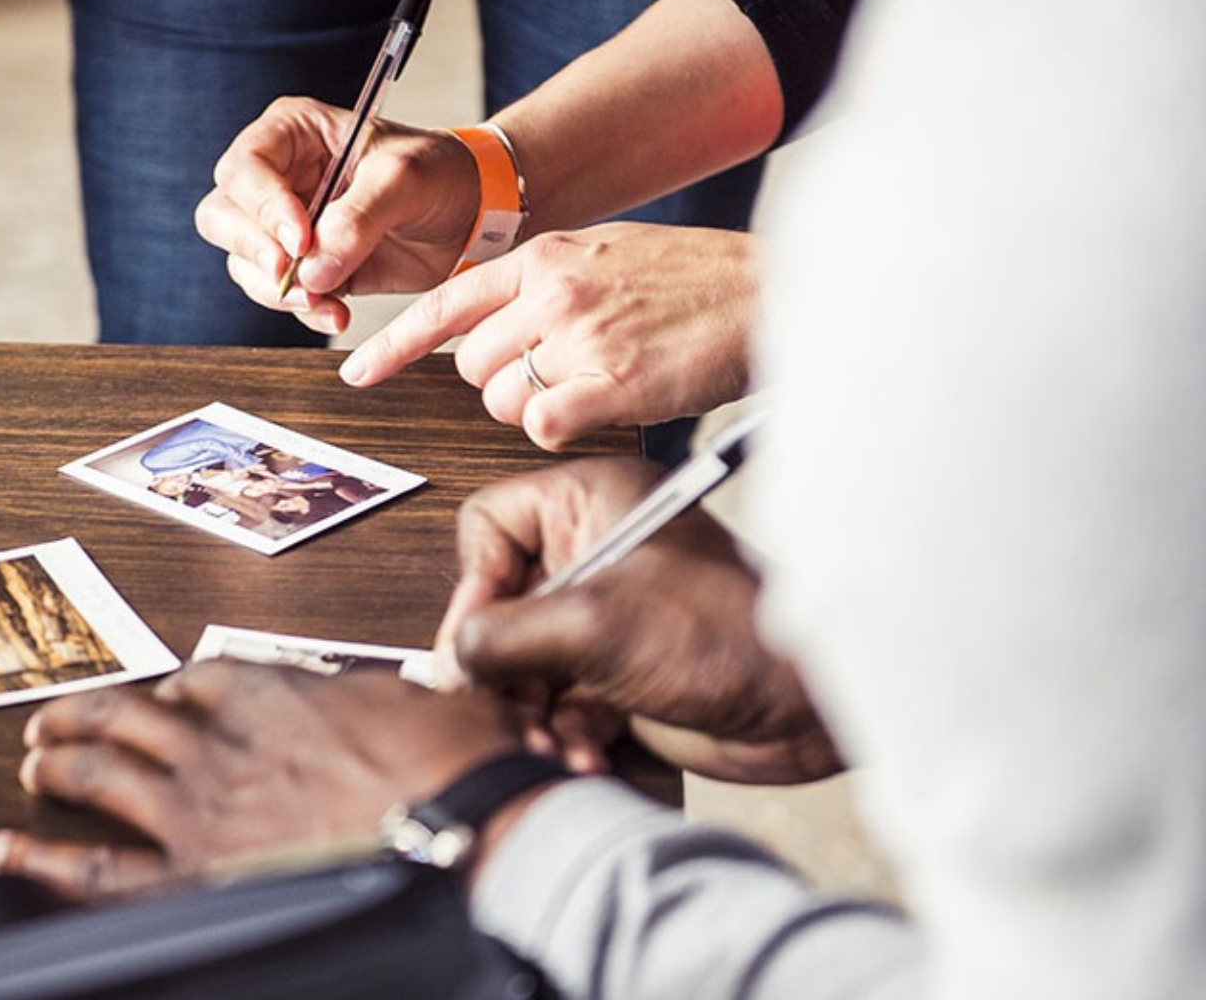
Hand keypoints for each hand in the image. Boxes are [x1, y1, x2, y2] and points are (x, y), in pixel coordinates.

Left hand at [0, 661, 525, 900]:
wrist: (464, 837)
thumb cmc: (459, 774)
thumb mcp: (433, 708)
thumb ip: (392, 705)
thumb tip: (407, 702)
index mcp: (279, 695)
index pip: (207, 678)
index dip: (178, 686)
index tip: (166, 692)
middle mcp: (224, 744)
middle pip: (132, 714)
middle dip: (89, 712)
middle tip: (60, 716)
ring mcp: (198, 809)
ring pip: (99, 772)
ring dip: (58, 760)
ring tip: (32, 760)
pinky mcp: (191, 876)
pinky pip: (94, 868)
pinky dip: (37, 855)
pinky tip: (1, 848)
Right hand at [194, 97, 479, 335]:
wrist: (474, 214)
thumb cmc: (441, 173)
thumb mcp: (406, 179)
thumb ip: (359, 217)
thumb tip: (313, 269)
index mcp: (294, 132)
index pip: (245, 167)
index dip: (263, 206)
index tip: (301, 239)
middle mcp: (278, 177)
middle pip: (223, 216)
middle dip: (255, 251)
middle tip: (292, 273)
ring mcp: (284, 226)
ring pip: (244, 262)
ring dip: (279, 290)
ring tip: (327, 301)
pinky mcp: (304, 267)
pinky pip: (279, 295)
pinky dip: (304, 310)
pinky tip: (338, 314)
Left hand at [339, 223, 759, 450]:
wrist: (772, 291)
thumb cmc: (698, 281)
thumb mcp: (607, 257)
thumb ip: (546, 287)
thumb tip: (499, 330)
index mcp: (544, 256)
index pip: (445, 302)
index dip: (394, 345)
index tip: (357, 374)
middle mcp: (550, 292)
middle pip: (472, 367)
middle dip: (506, 383)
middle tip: (566, 375)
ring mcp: (578, 335)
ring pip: (504, 401)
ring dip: (539, 409)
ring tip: (599, 383)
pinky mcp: (609, 382)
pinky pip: (543, 426)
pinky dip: (565, 428)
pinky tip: (606, 406)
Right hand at [436, 459, 842, 784]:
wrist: (807, 708)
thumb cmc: (728, 636)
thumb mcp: (596, 626)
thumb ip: (503, 638)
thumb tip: (449, 661)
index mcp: (592, 505)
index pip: (490, 524)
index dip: (476, 582)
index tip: (476, 639)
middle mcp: (594, 552)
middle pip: (498, 600)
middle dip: (497, 661)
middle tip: (498, 701)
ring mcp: (604, 613)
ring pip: (522, 657)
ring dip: (528, 705)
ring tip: (543, 738)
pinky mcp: (618, 669)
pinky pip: (558, 697)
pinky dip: (563, 729)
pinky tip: (583, 751)